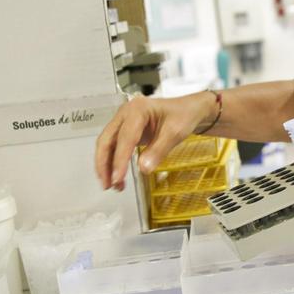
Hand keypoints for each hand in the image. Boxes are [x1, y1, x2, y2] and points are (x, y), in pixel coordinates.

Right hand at [94, 92, 214, 190]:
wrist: (189, 110)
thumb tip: (143, 168)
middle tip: (108, 184)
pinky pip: (114, 147)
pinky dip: (113, 162)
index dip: (120, 159)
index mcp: (137, 109)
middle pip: (107, 140)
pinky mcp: (125, 130)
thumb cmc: (183, 115)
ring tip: (113, 185)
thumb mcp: (175, 133)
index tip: (117, 177)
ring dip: (106, 165)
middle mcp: (126, 113)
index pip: (125, 137)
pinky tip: (117, 176)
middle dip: (104, 164)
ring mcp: (124, 121)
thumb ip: (159, 150)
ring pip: (107, 145)